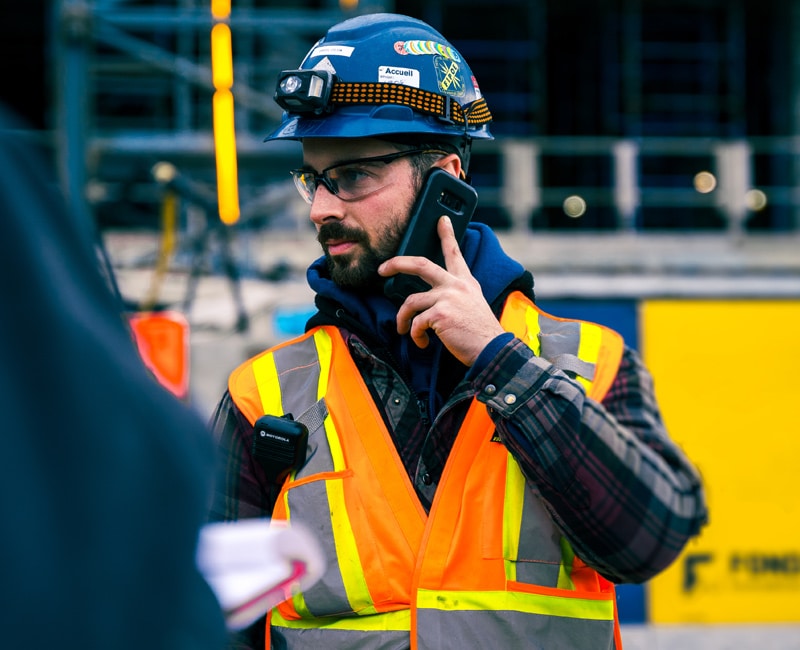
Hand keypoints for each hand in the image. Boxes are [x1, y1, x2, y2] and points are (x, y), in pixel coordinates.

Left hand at [378, 216, 505, 366]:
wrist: (492, 350)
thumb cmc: (480, 333)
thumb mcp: (473, 305)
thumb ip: (455, 296)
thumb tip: (429, 301)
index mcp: (465, 282)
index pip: (454, 253)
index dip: (446, 234)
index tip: (441, 219)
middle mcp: (456, 285)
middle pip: (420, 264)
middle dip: (397, 263)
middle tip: (382, 269)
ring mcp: (448, 297)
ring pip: (410, 301)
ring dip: (402, 318)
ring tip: (404, 330)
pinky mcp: (440, 313)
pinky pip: (416, 322)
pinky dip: (415, 336)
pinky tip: (423, 343)